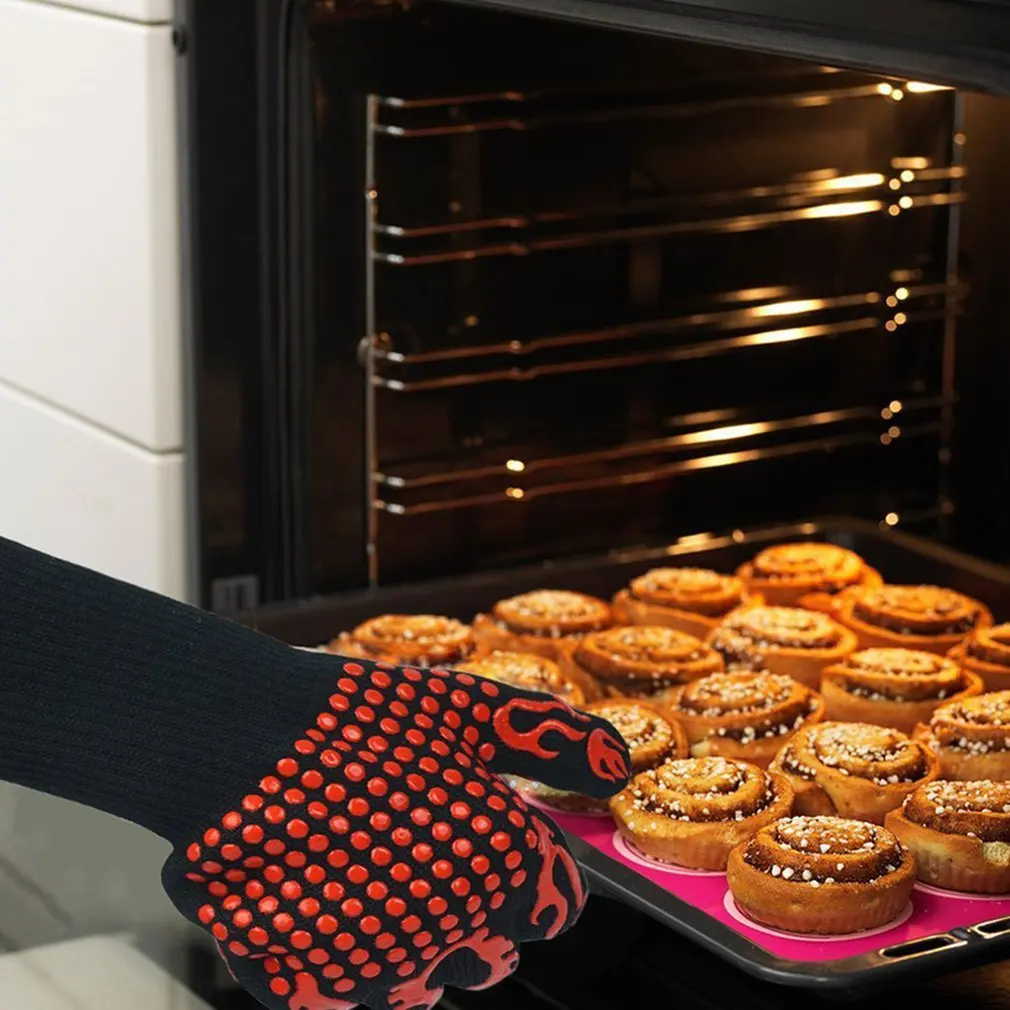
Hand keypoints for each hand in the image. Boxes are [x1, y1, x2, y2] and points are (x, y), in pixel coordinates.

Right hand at [163, 656, 629, 1008]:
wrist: (237, 743)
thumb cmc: (358, 721)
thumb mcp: (473, 708)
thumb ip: (556, 741)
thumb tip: (616, 765)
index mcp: (505, 867)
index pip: (556, 905)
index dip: (531, 865)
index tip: (495, 831)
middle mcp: (455, 932)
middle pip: (498, 950)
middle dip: (481, 906)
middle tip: (427, 841)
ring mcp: (378, 969)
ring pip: (428, 981)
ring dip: (416, 936)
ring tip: (373, 864)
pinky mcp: (308, 986)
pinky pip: (352, 990)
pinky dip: (348, 954)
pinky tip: (324, 893)